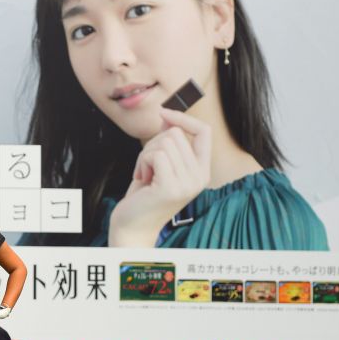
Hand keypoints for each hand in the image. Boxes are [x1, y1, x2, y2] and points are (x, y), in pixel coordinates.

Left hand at [108, 108, 210, 246]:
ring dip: (146, 154)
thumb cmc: (145, 194)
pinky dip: (142, 162)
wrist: (133, 225)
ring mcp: (187, 183)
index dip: (184, 118)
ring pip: (164, 142)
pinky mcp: (170, 187)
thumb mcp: (162, 164)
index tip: (164, 114)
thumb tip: (167, 115)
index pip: (204, 132)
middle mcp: (200, 178)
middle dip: (153, 143)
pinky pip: (156, 154)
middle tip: (147, 166)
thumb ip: (169, 143)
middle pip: (176, 134)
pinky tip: (142, 179)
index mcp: (202, 171)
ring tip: (145, 174)